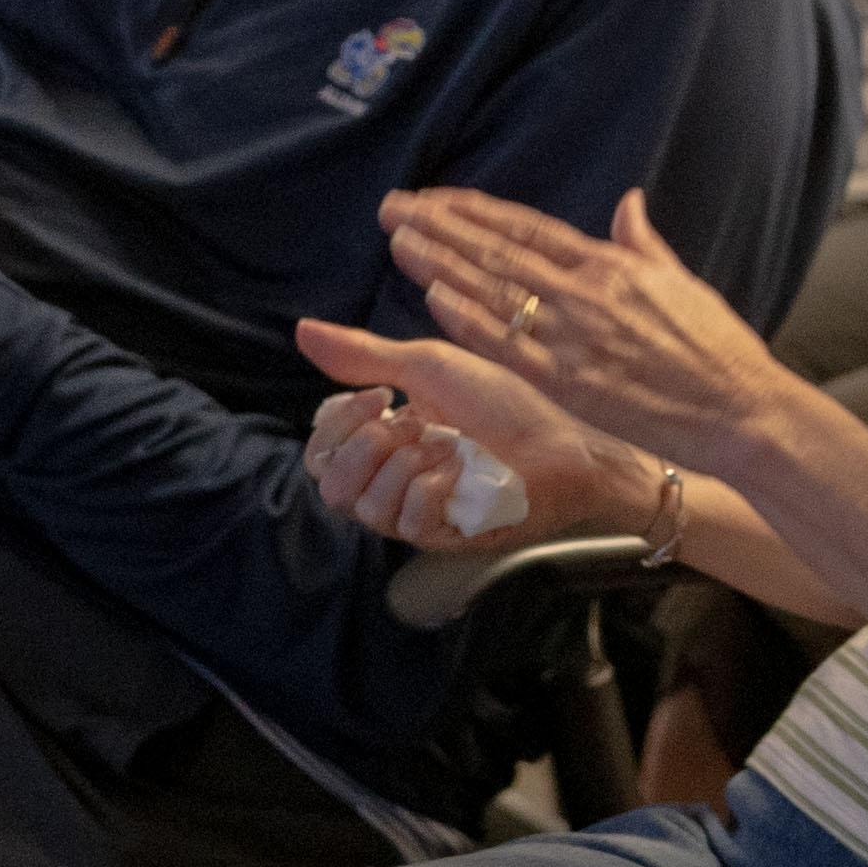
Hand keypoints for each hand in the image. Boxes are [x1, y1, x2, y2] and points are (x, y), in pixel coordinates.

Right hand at [290, 326, 651, 551]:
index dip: (337, 424)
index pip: (320, 453)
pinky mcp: (444, 536)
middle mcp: (392, 484)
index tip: (381, 396)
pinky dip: (432, 485)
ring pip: (364, 506)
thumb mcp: (430, 367)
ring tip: (447, 444)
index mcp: (384, 446)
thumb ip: (367, 355)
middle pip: (329, 484)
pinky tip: (462, 469)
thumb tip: (302, 331)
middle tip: (410, 423)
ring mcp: (416, 515)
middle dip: (363, 445)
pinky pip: (407, 520)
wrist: (565, 442)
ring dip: (406, 463)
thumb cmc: (504, 406)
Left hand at [380, 186, 799, 479]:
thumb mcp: (683, 282)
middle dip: (443, 227)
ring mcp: (577, 337)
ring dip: (444, 263)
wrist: (741, 409)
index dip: (477, 211)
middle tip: (395, 208)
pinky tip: (435, 299)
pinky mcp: (572, 381)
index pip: (529, 227)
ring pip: (496, 290)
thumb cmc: (718, 351)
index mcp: (613, 266)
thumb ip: (643, 243)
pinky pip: (509, 345)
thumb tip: (628, 201)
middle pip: (501, 250)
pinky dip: (471, 319)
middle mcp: (589, 292)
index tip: (436, 198)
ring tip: (400, 241)